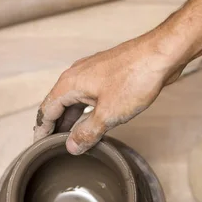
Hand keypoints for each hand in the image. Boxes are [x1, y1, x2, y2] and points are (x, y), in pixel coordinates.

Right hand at [34, 30, 183, 153]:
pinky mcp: (108, 75)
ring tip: (72, 140)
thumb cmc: (135, 78)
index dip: (42, 130)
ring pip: (75, 101)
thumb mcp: (108, 114)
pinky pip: (89, 96)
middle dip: (56, 127)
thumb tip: (72, 146)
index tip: (39, 147)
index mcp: (70, 83)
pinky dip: (86, 112)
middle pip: (59, 105)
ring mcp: (93, 74)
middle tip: (54, 147)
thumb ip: (87, 132)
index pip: (46, 110)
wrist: (161, 54)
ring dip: (72, 120)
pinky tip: (93, 123)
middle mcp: (77, 75)